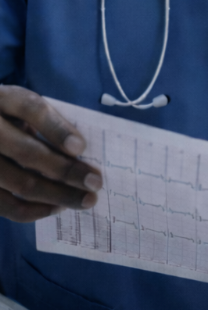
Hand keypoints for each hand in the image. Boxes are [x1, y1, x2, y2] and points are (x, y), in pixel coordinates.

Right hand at [0, 86, 101, 221]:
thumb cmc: (9, 116)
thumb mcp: (23, 107)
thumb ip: (46, 121)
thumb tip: (81, 150)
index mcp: (5, 99)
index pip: (31, 109)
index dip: (56, 129)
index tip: (81, 147)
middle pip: (27, 152)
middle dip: (66, 170)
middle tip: (96, 183)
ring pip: (19, 183)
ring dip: (57, 195)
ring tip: (85, 199)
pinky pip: (4, 205)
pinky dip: (33, 210)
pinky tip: (57, 207)